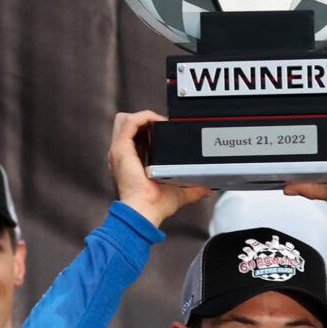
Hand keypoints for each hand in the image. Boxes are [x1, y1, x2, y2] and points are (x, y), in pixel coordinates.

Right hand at [110, 111, 210, 228]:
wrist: (145, 211)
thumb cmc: (155, 206)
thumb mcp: (178, 193)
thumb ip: (192, 189)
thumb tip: (207, 188)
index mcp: (130, 163)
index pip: (133, 137)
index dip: (148, 129)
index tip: (166, 131)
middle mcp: (122, 155)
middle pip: (125, 124)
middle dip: (144, 119)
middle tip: (162, 125)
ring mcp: (120, 151)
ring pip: (124, 119)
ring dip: (144, 116)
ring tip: (159, 122)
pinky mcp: (121, 149)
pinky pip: (129, 122)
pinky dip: (144, 116)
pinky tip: (158, 121)